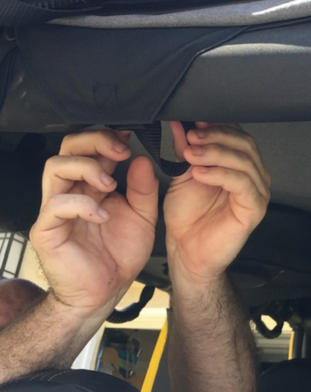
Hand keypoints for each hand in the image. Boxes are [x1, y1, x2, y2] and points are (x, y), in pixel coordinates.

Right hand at [29, 130, 157, 315]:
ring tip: (110, 184)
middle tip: (120, 151)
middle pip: (67, 148)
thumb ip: (144, 189)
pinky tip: (102, 216)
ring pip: (55, 167)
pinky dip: (82, 205)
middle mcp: (71, 192)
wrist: (106, 292)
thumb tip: (142, 159)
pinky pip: (56, 205)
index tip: (130, 135)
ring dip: (86, 168)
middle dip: (94, 141)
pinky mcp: (46, 230)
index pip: (88, 148)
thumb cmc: (119, 254)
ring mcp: (55, 210)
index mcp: (92, 186)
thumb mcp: (143, 217)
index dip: (106, 136)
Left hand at [164, 123, 269, 287]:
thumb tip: (180, 123)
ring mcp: (258, 191)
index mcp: (241, 164)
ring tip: (190, 155)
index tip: (193, 122)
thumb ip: (185, 150)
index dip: (217, 125)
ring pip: (244, 160)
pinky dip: (220, 174)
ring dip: (215, 153)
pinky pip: (242, 183)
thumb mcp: (183, 174)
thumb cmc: (188, 217)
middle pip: (244, 143)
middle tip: (191, 138)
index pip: (238, 134)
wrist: (187, 253)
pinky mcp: (255, 208)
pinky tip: (199, 173)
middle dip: (216, 136)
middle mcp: (254, 174)